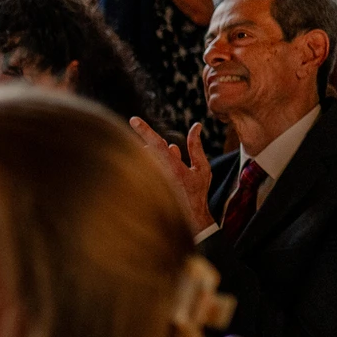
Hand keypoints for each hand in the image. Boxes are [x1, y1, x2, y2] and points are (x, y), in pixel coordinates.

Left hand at [130, 119, 213, 234]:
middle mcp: (160, 175)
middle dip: (154, 143)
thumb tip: (196, 126)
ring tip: (170, 160)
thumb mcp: (202, 168)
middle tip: (164, 147)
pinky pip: (144, 168)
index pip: (156, 145)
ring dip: (155, 154)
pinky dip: (154, 163)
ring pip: (146, 158)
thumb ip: (196, 146)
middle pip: (149, 149)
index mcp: (174, 169)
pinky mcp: (147, 186)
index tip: (133, 119)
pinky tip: (165, 168)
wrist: (190, 216)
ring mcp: (152, 181)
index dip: (144, 130)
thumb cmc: (198, 192)